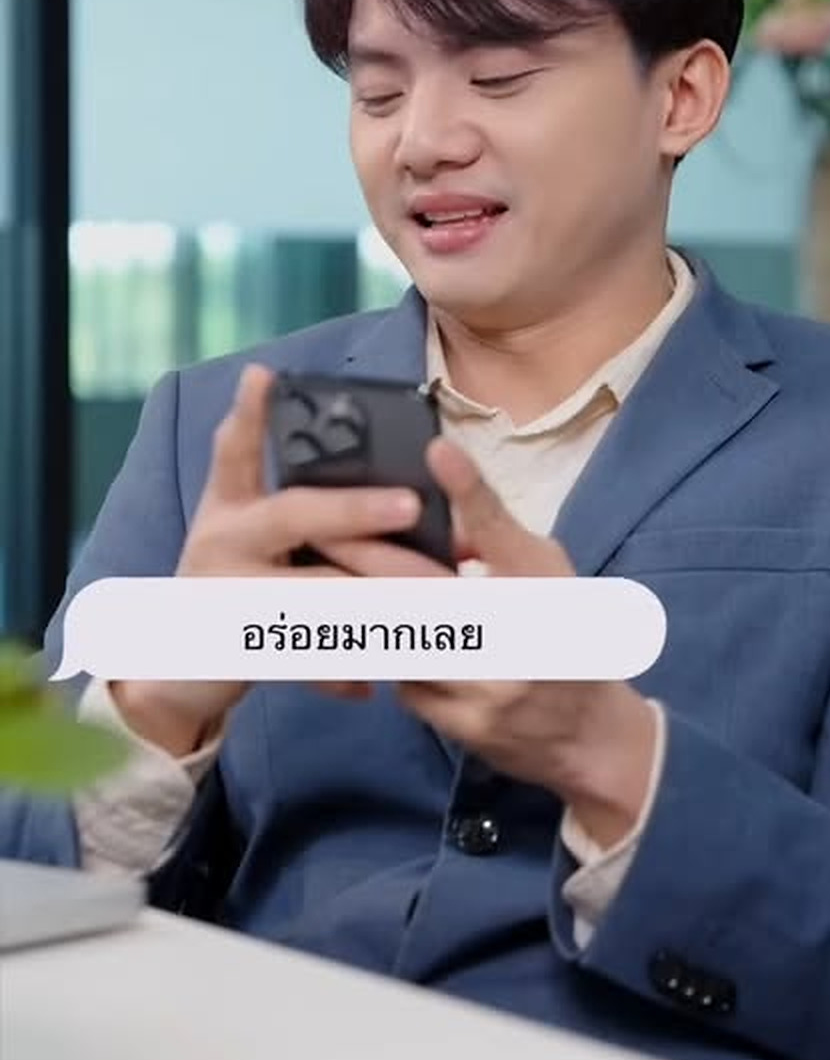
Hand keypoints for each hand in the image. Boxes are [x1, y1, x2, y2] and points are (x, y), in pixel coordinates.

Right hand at [109, 364, 424, 754]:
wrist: (174, 673)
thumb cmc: (236, 589)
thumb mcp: (251, 542)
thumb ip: (307, 517)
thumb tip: (403, 500)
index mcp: (227, 507)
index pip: (234, 450)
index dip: (248, 413)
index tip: (264, 375)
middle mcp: (221, 539)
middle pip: (294, 514)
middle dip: (356, 509)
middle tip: (411, 504)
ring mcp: (223, 591)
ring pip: (310, 588)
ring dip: (371, 598)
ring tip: (426, 597)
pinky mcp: (232, 643)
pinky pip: (302, 653)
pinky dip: (338, 670)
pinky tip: (371, 684)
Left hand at [327, 437, 657, 840]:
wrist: (591, 736)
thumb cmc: (567, 635)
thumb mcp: (548, 573)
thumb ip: (498, 539)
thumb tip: (442, 507)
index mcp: (546, 588)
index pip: (503, 534)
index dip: (469, 491)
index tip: (436, 451)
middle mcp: (520, 636)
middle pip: (425, 589)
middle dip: (365, 555)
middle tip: (320, 527)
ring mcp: (489, 687)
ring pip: (403, 640)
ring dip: (361, 611)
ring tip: (319, 581)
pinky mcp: (465, 726)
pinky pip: (405, 684)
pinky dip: (388, 661)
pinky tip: (375, 646)